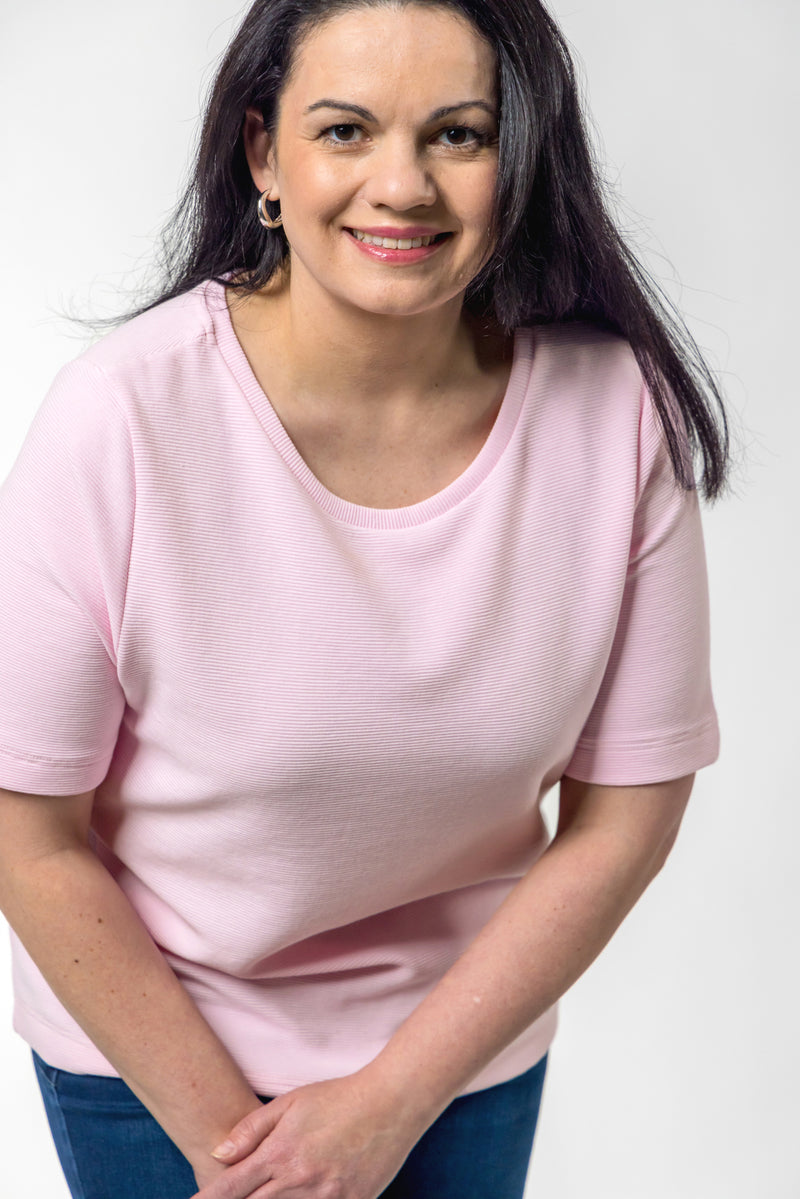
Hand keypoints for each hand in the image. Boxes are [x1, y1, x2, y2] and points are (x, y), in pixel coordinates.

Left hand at [192, 1072, 426, 1198]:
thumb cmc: (338, 1098)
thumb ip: (252, 1129)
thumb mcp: (291, 1103)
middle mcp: (299, 1180)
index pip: (232, 1187)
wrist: (392, 1104)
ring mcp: (326, 1197)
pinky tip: (299, 1198)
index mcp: (281, 1153)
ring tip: (271, 1193)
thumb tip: (217, 1152)